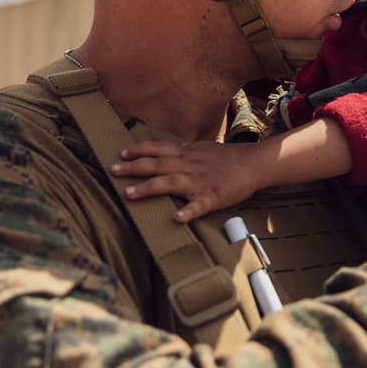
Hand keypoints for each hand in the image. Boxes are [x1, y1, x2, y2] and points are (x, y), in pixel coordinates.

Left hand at [112, 140, 263, 222]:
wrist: (253, 164)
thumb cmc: (228, 158)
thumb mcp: (202, 149)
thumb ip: (183, 152)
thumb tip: (165, 153)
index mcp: (187, 153)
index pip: (158, 149)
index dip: (139, 150)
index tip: (121, 153)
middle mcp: (189, 165)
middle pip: (157, 164)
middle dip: (134, 168)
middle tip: (113, 171)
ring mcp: (200, 181)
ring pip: (170, 182)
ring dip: (149, 188)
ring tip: (130, 195)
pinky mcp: (213, 197)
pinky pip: (199, 205)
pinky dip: (188, 212)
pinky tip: (176, 218)